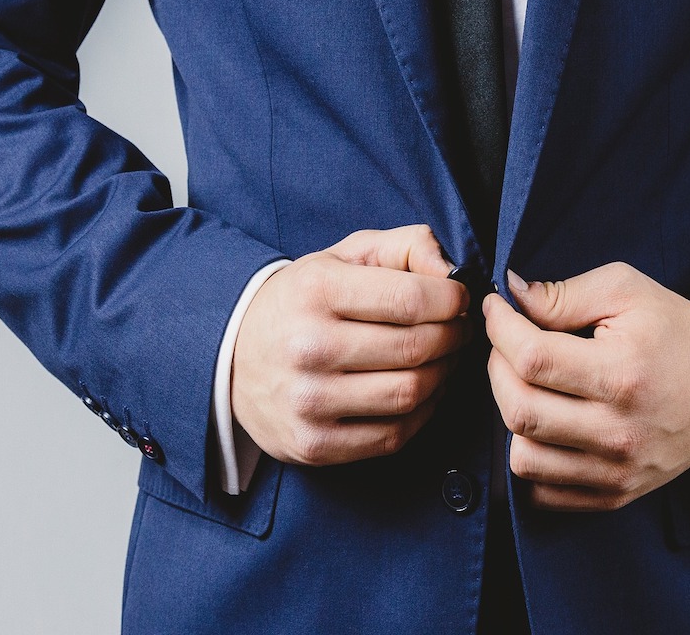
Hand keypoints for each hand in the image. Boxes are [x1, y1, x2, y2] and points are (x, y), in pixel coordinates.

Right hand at [232, 225, 469, 465]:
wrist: (231, 356)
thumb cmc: (304, 301)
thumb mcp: (343, 256)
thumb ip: (404, 246)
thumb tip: (451, 270)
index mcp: (316, 290)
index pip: (411, 299)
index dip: (451, 300)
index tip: (458, 299)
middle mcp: (309, 346)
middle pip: (416, 348)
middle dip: (453, 337)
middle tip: (458, 330)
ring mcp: (309, 401)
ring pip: (410, 393)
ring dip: (444, 376)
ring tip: (443, 359)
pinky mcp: (313, 443)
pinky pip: (393, 435)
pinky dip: (422, 414)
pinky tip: (422, 392)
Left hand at [483, 263, 689, 511]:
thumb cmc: (677, 332)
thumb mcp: (628, 291)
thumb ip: (564, 293)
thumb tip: (510, 294)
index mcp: (623, 374)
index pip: (532, 358)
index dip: (500, 328)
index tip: (497, 309)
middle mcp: (618, 431)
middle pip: (518, 409)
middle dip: (497, 368)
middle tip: (508, 344)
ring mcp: (617, 471)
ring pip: (522, 457)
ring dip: (511, 414)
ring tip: (527, 384)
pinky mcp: (616, 495)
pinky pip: (542, 491)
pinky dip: (530, 457)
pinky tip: (544, 423)